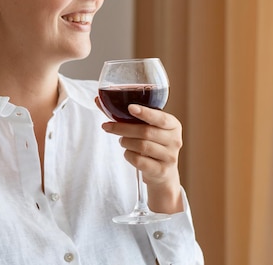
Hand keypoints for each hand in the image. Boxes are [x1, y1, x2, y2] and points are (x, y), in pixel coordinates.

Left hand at [96, 97, 183, 213]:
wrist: (162, 172)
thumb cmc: (151, 144)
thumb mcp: (146, 128)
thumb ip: (125, 115)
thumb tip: (98, 100)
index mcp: (173, 125)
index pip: (160, 118)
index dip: (145, 113)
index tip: (130, 108)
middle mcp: (175, 140)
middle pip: (145, 132)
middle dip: (123, 128)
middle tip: (108, 127)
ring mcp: (170, 157)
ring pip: (141, 146)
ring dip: (125, 142)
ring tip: (122, 141)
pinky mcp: (161, 171)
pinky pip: (139, 161)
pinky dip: (128, 155)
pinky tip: (128, 153)